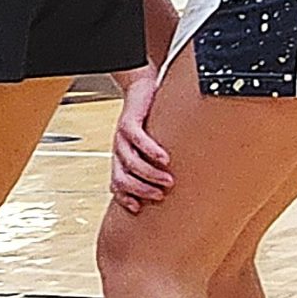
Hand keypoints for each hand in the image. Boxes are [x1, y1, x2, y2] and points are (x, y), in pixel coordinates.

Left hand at [109, 64, 172, 212]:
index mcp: (122, 159)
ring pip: (130, 161)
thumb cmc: (150, 121)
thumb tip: (180, 185)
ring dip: (149, 174)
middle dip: (140, 190)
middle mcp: (119, 150)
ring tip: (168, 180)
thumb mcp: (150, 147)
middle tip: (160, 195)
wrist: (140, 89)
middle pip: (121, 178)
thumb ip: (157, 164)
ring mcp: (121, 136)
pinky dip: (151, 150)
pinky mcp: (128, 121)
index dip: (124, 198)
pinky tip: (164, 158)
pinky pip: (137, 139)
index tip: (139, 209)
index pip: (116, 185)